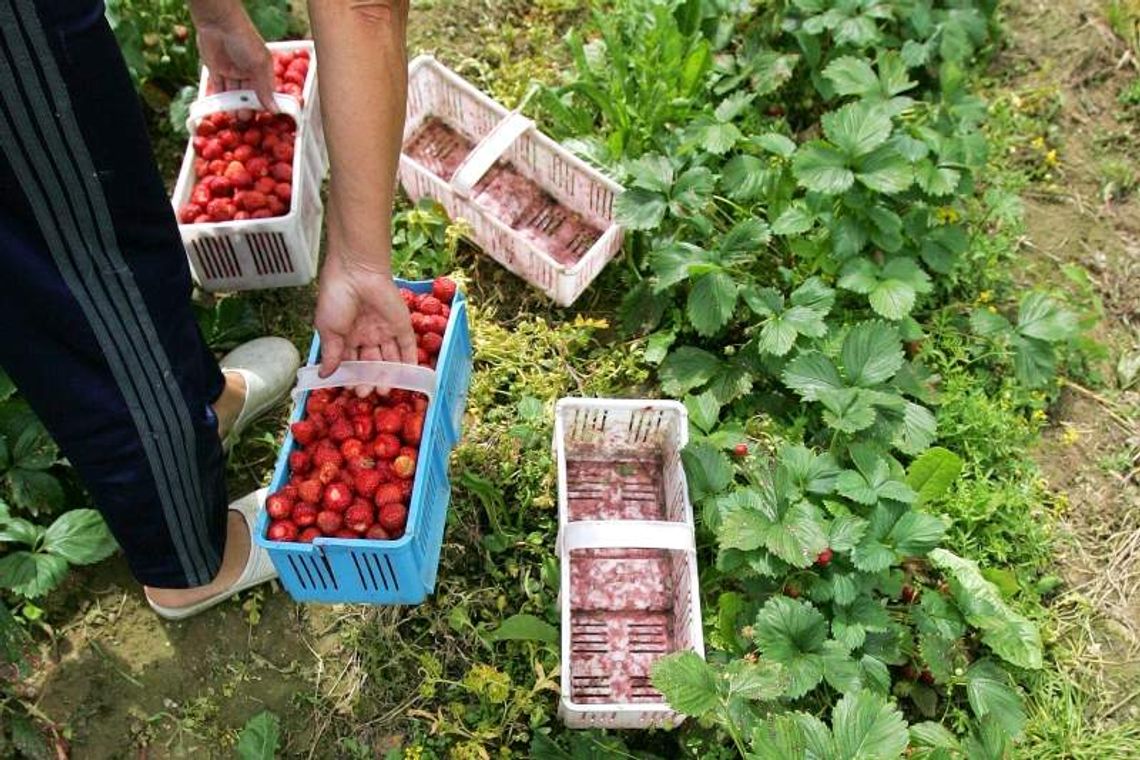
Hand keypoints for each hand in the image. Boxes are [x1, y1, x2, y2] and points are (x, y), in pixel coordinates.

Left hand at [194, 11, 276, 113]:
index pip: (265, 92)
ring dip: (233, 105)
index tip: (263, 118)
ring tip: (234, 117)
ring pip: (233, 94)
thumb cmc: (244, 40)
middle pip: (248, 95)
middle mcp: (248, 72)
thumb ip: (265, 88)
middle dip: (247, 107)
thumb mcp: (258, 64)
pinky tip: (220, 108)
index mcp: (262, 69)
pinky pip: (218, 88)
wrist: (218, 24)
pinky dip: (219, 98)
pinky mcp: (216, 70)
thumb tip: (274, 108)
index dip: (264, 104)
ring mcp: (231, 71)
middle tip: (246, 120)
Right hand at [314, 248, 417, 381]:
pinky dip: (409, 362)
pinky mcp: (402, 325)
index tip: (350, 389)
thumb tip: (323, 376)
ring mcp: (385, 331)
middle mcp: (367, 335)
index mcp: (347, 336)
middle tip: (366, 391)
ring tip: (385, 390)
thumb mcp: (328, 329)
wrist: (356, 272)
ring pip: (390, 358)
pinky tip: (409, 377)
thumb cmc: (336, 298)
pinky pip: (408, 347)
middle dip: (369, 378)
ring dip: (388, 375)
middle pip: (371, 363)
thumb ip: (331, 354)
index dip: (352, 375)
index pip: (351, 362)